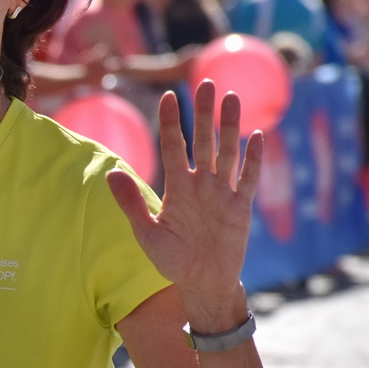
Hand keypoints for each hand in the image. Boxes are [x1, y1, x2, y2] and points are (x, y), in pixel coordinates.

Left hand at [106, 80, 259, 331]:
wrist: (202, 284)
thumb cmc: (172, 261)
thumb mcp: (147, 233)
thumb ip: (131, 203)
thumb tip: (112, 173)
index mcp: (178, 187)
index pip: (173, 147)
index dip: (171, 122)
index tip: (168, 96)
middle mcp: (201, 184)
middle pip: (203, 141)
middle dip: (203, 113)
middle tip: (206, 83)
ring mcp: (222, 193)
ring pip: (227, 152)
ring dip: (229, 126)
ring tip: (231, 97)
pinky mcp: (241, 207)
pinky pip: (248, 178)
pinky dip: (253, 159)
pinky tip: (256, 136)